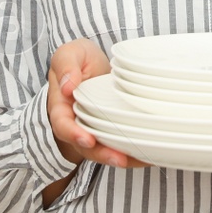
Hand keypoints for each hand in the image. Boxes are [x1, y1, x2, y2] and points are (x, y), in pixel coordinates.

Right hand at [47, 38, 148, 169]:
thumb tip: (68, 86)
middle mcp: (77, 124)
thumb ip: (66, 64)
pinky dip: (134, 153)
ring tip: (140, 159)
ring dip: (121, 157)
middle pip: (86, 146)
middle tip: (119, 158)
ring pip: (105, 150)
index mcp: (61, 107)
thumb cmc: (80, 59)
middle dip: (103, 154)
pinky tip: (150, 155)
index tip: (87, 139)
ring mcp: (95, 130)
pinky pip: (120, 146)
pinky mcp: (112, 131)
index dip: (73, 134)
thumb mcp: (70, 53)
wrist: (95, 65)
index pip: (63, 125)